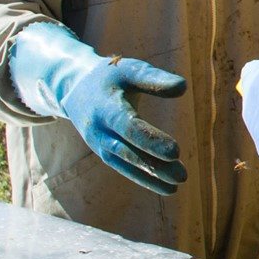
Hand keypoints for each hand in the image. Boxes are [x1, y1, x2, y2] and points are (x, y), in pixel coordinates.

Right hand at [10, 21, 186, 195]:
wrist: (75, 89)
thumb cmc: (111, 77)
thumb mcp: (130, 70)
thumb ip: (155, 79)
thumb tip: (182, 87)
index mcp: (106, 108)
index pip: (130, 127)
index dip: (151, 140)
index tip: (175, 152)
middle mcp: (100, 130)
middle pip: (129, 151)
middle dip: (155, 165)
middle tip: (182, 176)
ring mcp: (100, 144)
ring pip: (127, 164)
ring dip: (152, 177)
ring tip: (177, 185)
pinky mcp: (105, 152)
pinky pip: (124, 168)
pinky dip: (144, 179)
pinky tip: (167, 188)